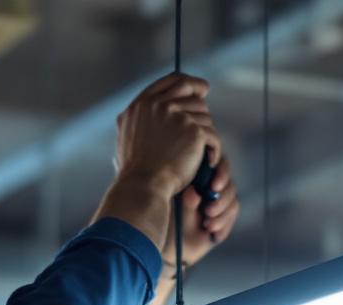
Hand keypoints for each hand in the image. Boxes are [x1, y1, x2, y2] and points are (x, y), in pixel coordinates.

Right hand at [114, 73, 221, 197]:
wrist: (143, 185)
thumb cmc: (135, 171)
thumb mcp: (128, 136)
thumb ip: (143, 119)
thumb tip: (162, 109)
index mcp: (141, 105)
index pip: (170, 81)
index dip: (188, 83)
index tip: (201, 89)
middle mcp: (158, 105)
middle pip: (190, 92)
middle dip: (201, 103)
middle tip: (207, 113)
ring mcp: (176, 115)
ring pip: (204, 114)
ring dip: (206, 132)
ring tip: (202, 152)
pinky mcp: (193, 130)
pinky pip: (212, 135)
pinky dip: (214, 150)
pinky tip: (210, 161)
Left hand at [149, 156, 240, 304]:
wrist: (171, 249)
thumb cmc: (168, 225)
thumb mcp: (175, 213)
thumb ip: (185, 202)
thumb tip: (193, 192)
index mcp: (196, 178)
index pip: (217, 165)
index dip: (221, 173)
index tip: (214, 187)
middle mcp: (209, 187)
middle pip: (229, 184)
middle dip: (222, 199)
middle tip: (208, 211)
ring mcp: (219, 202)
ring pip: (232, 201)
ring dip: (223, 214)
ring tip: (207, 225)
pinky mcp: (224, 217)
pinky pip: (231, 216)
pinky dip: (224, 225)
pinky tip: (213, 233)